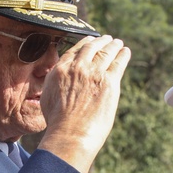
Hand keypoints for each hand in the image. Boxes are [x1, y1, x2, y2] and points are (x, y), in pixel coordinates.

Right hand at [37, 35, 131, 172]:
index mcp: (60, 70)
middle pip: (91, 48)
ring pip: (106, 52)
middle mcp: (77, 68)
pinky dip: (123, 55)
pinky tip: (125, 52)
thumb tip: (58, 81)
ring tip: (118, 43)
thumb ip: (54, 84)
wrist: (70, 134)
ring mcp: (94, 73)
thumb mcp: (47, 98)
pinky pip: (118, 63)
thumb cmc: (57, 123)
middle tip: (106, 39)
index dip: (84, 44)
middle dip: (100, 41)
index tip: (90, 41)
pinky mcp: (109, 82)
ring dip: (113, 45)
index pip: (75, 51)